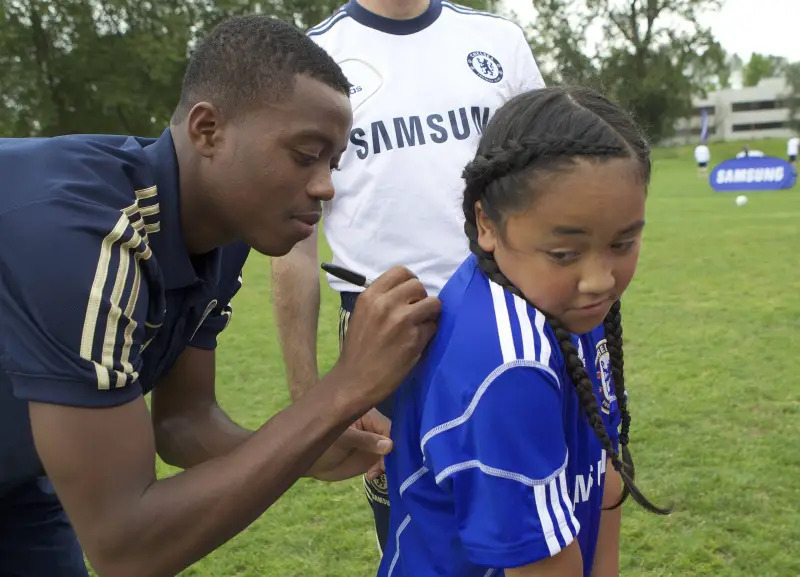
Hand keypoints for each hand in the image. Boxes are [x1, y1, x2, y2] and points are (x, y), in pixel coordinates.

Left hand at [308, 409, 392, 481]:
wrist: (309, 461)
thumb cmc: (322, 442)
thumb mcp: (343, 439)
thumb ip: (365, 441)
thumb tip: (389, 445)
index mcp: (368, 416)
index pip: (387, 426)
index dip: (392, 440)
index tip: (389, 454)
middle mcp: (374, 429)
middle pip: (393, 440)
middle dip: (392, 454)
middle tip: (382, 467)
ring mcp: (373, 445)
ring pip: (390, 453)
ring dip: (387, 464)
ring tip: (374, 473)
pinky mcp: (371, 459)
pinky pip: (383, 464)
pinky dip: (382, 471)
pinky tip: (372, 476)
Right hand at [332, 266, 440, 412]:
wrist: (354, 380)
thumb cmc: (358, 348)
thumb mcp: (362, 314)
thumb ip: (382, 300)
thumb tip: (407, 292)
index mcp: (370, 296)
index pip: (401, 272)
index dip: (410, 282)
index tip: (410, 294)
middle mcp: (386, 304)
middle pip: (419, 286)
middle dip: (422, 297)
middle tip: (416, 312)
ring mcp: (402, 321)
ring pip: (433, 303)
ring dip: (430, 314)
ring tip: (420, 325)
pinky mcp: (415, 339)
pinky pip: (433, 327)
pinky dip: (429, 333)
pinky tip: (417, 342)